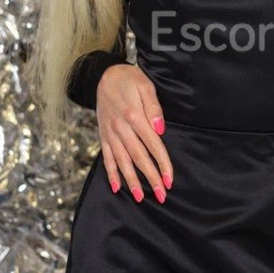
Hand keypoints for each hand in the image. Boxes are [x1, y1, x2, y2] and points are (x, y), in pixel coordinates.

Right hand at [95, 63, 173, 202]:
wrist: (103, 74)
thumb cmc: (129, 79)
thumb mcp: (145, 86)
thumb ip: (153, 107)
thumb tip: (160, 129)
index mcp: (134, 116)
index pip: (153, 145)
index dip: (162, 164)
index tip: (170, 179)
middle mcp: (121, 128)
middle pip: (138, 157)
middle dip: (151, 178)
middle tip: (161, 195)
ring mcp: (110, 133)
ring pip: (122, 161)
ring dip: (132, 181)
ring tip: (141, 197)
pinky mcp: (103, 135)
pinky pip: (106, 157)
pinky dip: (111, 173)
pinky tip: (117, 188)